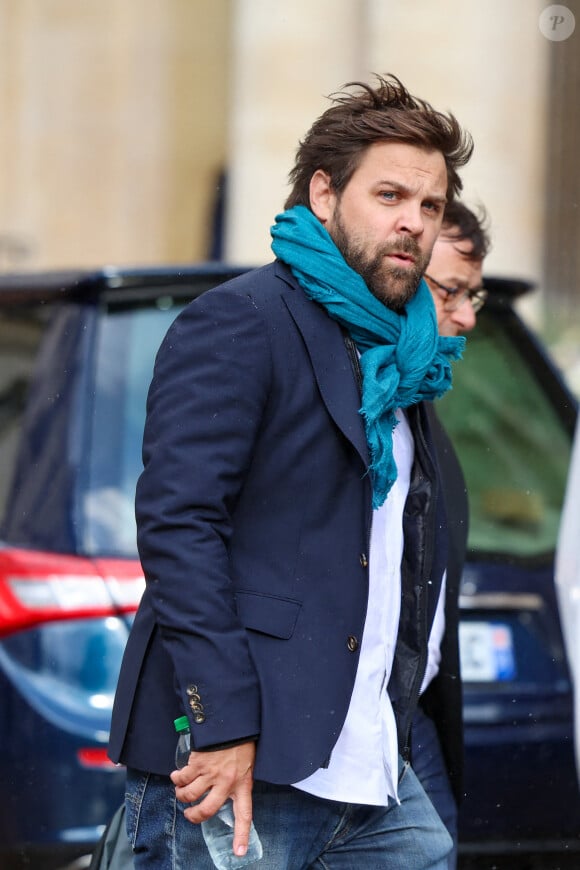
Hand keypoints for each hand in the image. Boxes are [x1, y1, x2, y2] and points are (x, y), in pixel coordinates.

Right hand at [170, 741, 255, 857]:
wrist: (232, 722)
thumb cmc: (241, 744)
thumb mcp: (246, 766)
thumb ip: (237, 781)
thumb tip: (225, 793)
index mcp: (242, 784)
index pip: (244, 815)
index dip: (241, 835)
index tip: (238, 852)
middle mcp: (226, 782)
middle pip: (206, 810)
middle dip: (193, 816)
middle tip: (189, 814)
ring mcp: (211, 773)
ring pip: (189, 795)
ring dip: (182, 796)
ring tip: (182, 792)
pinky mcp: (198, 762)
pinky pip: (182, 777)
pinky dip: (176, 778)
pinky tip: (177, 776)